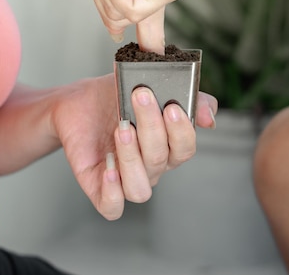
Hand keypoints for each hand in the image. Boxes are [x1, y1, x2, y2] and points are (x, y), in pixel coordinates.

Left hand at [51, 74, 216, 219]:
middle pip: (161, 159)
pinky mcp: (101, 189)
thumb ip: (184, 92)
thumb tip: (210, 116)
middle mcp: (152, 166)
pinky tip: (108, 165)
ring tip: (121, 130)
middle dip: (151, 128)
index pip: (185, 148)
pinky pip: (113, 207)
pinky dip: (112, 191)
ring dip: (132, 159)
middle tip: (139, 97)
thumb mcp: (150, 82)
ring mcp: (128, 179)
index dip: (181, 131)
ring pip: (141, 188)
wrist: (79, 101)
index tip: (170, 106)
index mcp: (168, 145)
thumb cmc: (117, 95)